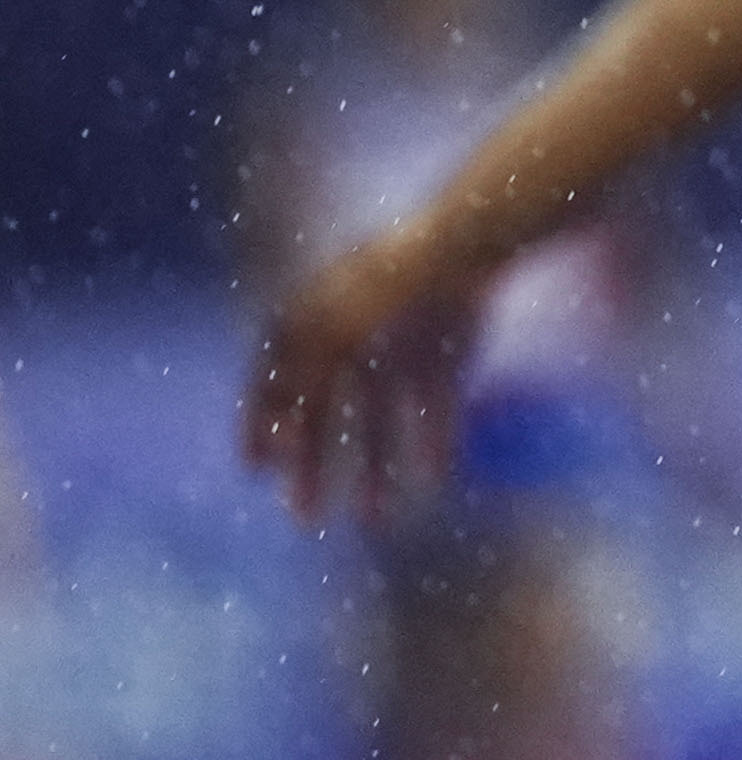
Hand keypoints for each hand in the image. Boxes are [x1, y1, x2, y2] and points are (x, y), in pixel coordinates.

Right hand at [240, 226, 488, 528]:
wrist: (470, 239)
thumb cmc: (396, 276)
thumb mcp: (338, 319)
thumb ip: (304, 362)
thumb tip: (276, 410)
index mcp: (317, 322)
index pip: (276, 382)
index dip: (262, 426)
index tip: (253, 469)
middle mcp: (355, 341)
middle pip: (325, 416)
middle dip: (313, 467)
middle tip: (303, 519)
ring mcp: (400, 350)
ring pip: (381, 423)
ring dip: (374, 471)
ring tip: (373, 520)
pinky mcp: (447, 357)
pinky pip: (434, 410)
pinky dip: (432, 443)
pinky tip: (434, 481)